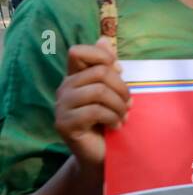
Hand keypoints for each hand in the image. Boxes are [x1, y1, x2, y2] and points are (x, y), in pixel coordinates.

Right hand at [54, 37, 130, 168]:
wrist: (102, 155)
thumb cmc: (110, 121)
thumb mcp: (114, 92)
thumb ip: (109, 68)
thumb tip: (104, 39)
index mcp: (75, 77)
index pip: (78, 52)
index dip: (102, 57)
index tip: (119, 72)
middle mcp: (64, 88)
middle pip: (99, 72)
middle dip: (122, 88)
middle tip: (129, 105)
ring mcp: (61, 106)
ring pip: (99, 91)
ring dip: (119, 106)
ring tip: (123, 117)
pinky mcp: (63, 123)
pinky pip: (95, 111)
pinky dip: (113, 118)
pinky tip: (115, 126)